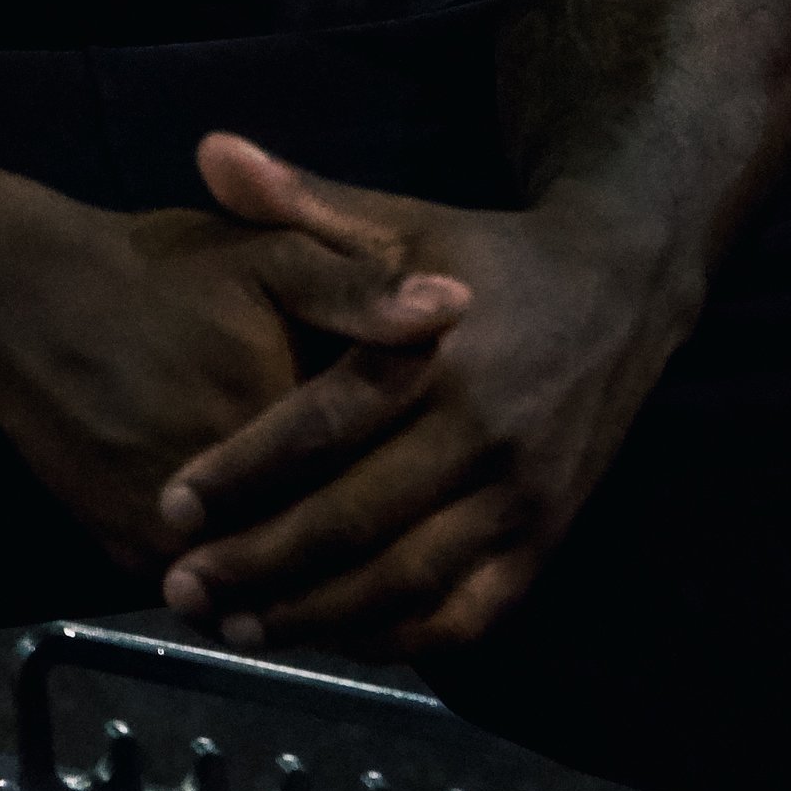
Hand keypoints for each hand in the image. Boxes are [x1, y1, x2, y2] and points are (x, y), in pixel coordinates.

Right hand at [0, 168, 470, 575]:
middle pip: (326, 551)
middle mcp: (221, 500)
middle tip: (440, 559)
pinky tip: (298, 590)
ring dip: (324, 601)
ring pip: (269, 594)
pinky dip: (257, 602)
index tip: (467, 496)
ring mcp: (167, 540)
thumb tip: (458, 305)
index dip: (426, 494)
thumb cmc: (155, 273)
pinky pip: (212, 600)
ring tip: (382, 589)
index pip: (375, 480)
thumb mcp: (267, 258)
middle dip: (388, 564)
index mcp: (273, 420)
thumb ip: (359, 289)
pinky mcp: (127, 555)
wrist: (23, 305)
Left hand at [155, 136, 689, 658]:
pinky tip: (333, 638)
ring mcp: (522, 498)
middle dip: (263, 563)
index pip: (326, 425)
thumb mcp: (398, 218)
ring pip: (408, 581)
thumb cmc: (483, 259)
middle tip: (183, 586)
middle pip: (358, 520)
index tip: (171, 504)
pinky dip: (399, 637)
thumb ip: (300, 201)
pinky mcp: (546, 540)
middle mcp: (484, 434)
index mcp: (437, 354)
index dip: (245, 472)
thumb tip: (210, 152)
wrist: (618, 291)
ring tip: (236, 627)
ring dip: (319, 617)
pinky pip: (468, 612)